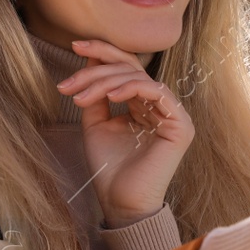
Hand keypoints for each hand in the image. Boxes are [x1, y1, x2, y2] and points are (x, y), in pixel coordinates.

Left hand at [56, 38, 194, 227]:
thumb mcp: (96, 123)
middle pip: (131, 68)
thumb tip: (89, 58)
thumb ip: (96, 93)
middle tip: (68, 83)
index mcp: (143, 104)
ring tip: (79, 97)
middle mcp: (160, 106)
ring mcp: (173, 114)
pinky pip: (158, 92)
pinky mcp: (180, 125)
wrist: (121, 203)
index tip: (75, 45)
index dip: (103, 53)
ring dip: (105, 81)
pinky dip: (132, 88)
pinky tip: (110, 96)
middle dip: (96, 68)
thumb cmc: (109, 169)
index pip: (126, 68)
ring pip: (139, 77)